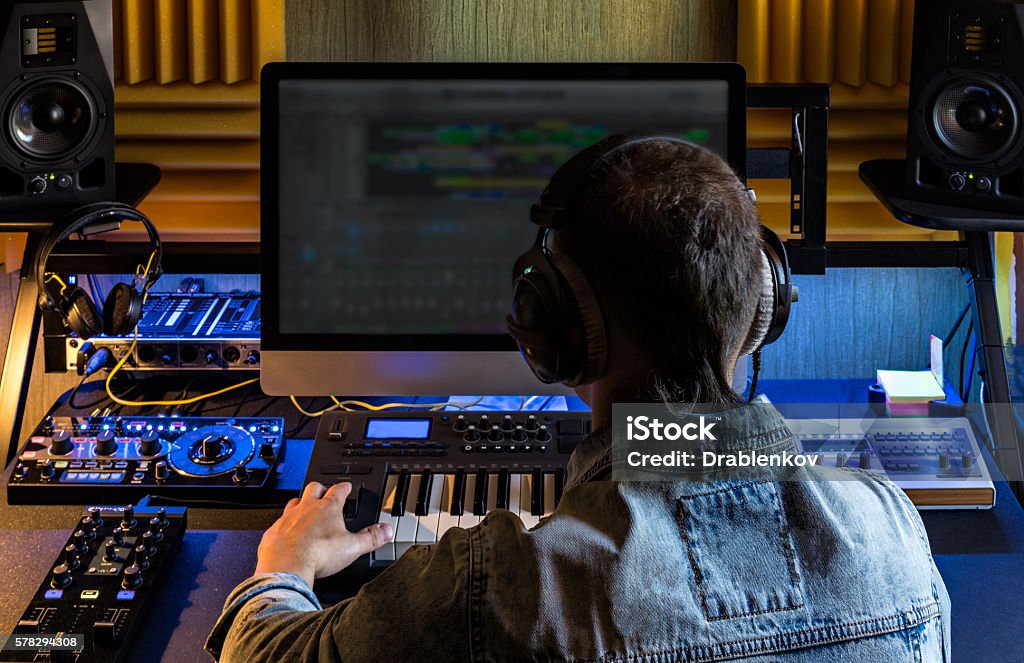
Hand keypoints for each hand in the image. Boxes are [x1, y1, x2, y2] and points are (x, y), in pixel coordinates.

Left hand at [254, 481, 391, 586]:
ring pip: (294, 502)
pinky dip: (284, 524)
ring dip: (300, 503)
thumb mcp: (352, 547)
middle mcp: (306, 508)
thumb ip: (371, 537)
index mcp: (327, 508)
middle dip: (320, 488)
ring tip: (305, 509)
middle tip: (325, 492)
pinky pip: (278, 522)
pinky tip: (287, 532)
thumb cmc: (317, 555)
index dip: (344, 487)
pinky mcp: (273, 531)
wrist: (286, 567)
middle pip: (313, 488)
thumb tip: (386, 531)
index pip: (338, 490)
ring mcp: (288, 518)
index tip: (346, 486)